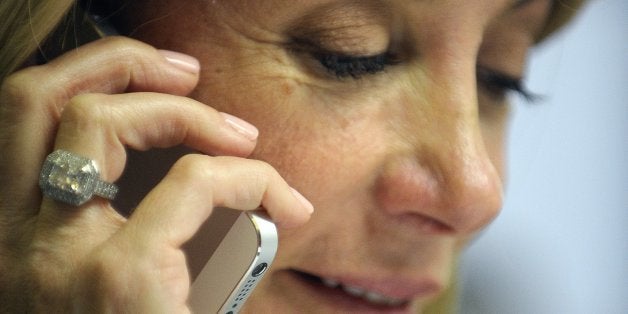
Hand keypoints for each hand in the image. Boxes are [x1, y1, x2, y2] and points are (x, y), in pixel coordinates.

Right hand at [0, 37, 312, 312]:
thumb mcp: (111, 287)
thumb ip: (130, 229)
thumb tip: (193, 174)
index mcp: (17, 241)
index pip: (19, 125)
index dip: (86, 85)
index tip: (164, 96)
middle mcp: (14, 243)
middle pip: (32, 98)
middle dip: (116, 63)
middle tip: (187, 72)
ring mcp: (56, 259)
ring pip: (98, 122)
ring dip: (183, 110)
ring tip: (241, 135)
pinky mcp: (118, 280)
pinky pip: (193, 184)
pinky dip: (249, 178)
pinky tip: (282, 204)